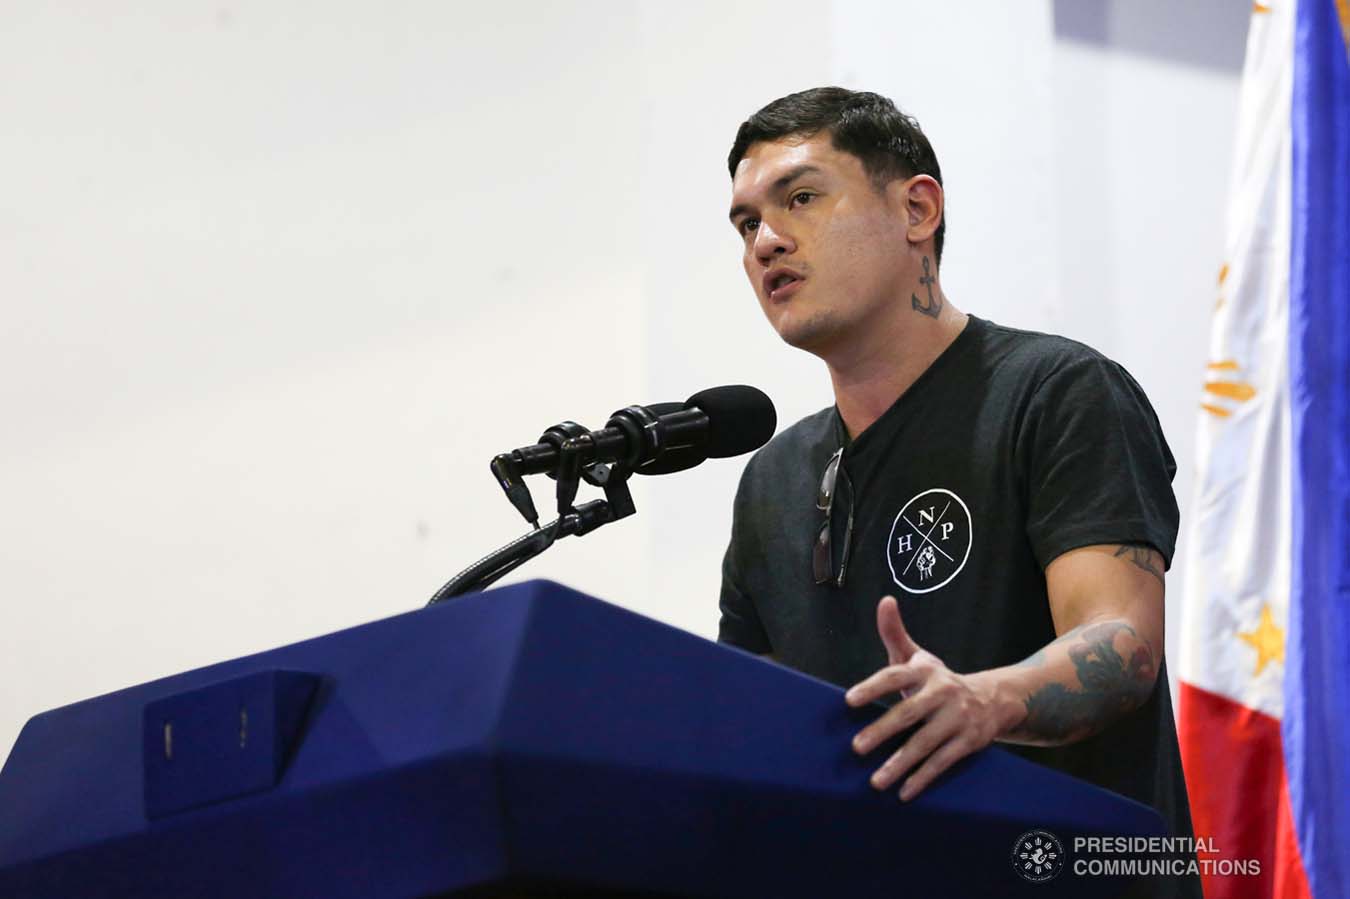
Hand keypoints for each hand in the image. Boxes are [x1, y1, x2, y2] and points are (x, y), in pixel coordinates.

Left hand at [845, 596, 1013, 800]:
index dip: (873, 686)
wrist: (994, 700)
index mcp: (926, 671)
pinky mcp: (969, 742)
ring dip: (900, 763)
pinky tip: (904, 792)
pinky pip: (943, 762)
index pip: (896, 675)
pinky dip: (923, 778)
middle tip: (856, 747)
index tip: (849, 700)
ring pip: (926, 743)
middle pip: (909, 713)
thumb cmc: (939, 681)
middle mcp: (942, 693)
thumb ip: (895, 633)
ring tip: (875, 781)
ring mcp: (957, 719)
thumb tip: (884, 600)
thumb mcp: (919, 657)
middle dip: (882, 730)